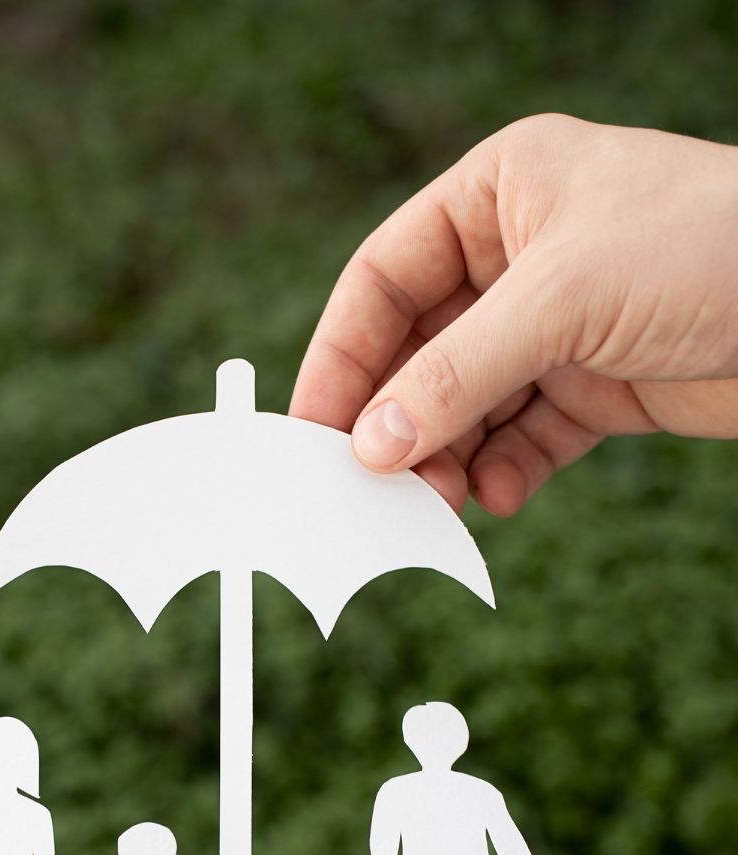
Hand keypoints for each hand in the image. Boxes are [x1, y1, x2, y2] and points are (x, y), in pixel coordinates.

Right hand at [292, 115, 737, 514]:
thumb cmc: (705, 245)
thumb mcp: (561, 299)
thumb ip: (457, 375)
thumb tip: (373, 446)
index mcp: (500, 195)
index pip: (385, 277)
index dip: (342, 354)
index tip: (313, 430)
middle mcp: (520, 259)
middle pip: (420, 349)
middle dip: (396, 419)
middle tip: (367, 485)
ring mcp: (558, 328)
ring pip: (467, 405)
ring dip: (445, 457)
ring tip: (435, 504)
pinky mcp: (596, 388)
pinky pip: (523, 440)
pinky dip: (504, 473)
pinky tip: (497, 499)